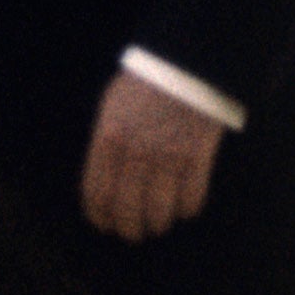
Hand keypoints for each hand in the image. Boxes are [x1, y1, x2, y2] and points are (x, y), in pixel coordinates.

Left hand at [77, 69, 222, 242]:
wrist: (188, 60)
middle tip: (133, 233)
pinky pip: (191, 200)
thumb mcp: (112, 105)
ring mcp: (168, 157)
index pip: (96, 193)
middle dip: (129, 229)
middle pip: (127, 210)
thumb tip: (102, 179)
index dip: (100, 216)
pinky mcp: (198, 158)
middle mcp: (135, 153)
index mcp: (107, 138)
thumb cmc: (146, 81)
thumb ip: (106, 141)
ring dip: (157, 224)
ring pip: (159, 212)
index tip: (104, 225)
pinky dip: (187, 210)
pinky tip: (184, 208)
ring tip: (158, 224)